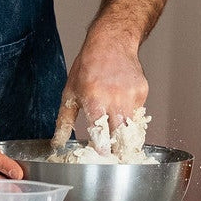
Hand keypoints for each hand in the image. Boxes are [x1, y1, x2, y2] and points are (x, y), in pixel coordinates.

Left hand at [51, 27, 148, 149]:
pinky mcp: (142, 92)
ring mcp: (131, 95)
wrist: (111, 42)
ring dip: (124, 135)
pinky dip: (130, 115)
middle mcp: (115, 99)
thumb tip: (57, 142)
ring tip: (118, 138)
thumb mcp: (70, 92)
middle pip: (120, 136)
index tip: (101, 157)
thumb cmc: (87, 66)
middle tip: (112, 156)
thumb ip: (65, 121)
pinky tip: (121, 104)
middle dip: (117, 148)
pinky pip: (137, 112)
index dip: (101, 150)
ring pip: (132, 127)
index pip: (100, 135)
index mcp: (94, 100)